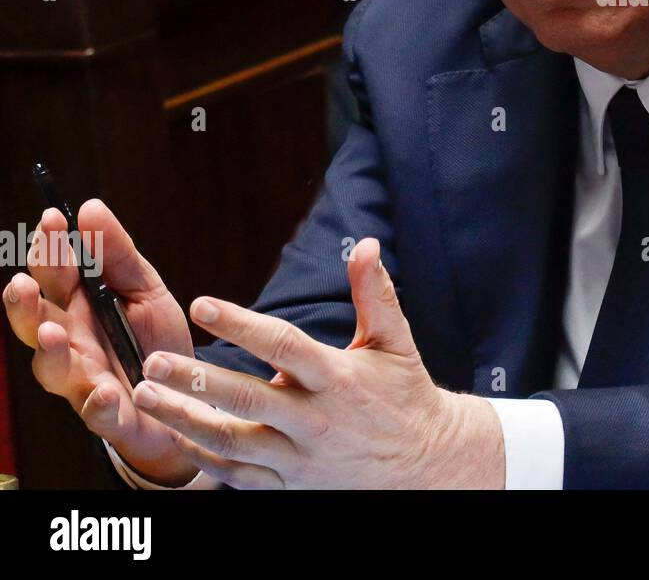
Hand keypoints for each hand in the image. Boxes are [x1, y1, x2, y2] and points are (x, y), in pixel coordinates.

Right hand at [3, 199, 199, 485]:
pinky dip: (97, 405)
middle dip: (25, 305)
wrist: (190, 396)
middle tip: (24, 283)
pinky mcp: (112, 417)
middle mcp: (72, 344)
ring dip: (50, 351)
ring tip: (52, 332)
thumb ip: (117, 254)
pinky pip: (97, 414)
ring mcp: (86, 381)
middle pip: (35, 323)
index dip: (49, 249)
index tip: (52, 219)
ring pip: (54, 369)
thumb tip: (90, 208)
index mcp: (77, 308)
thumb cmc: (156, 338)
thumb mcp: (145, 288)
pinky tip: (102, 391)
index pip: (52, 275)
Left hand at [132, 237, 504, 488]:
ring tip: (145, 397)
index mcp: (340, 378)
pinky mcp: (291, 484)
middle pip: (248, 399)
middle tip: (154, 361)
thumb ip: (376, 293)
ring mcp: (300, 457)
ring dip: (185, 420)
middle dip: (196, 380)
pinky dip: (203, 458)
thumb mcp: (395, 341)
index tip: (202, 304)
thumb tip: (366, 244)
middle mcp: (317, 420)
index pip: (284, 346)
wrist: (423, 463)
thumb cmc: (405, 392)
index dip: (241, 324)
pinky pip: (238, 476)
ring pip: (233, 442)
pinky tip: (175, 434)